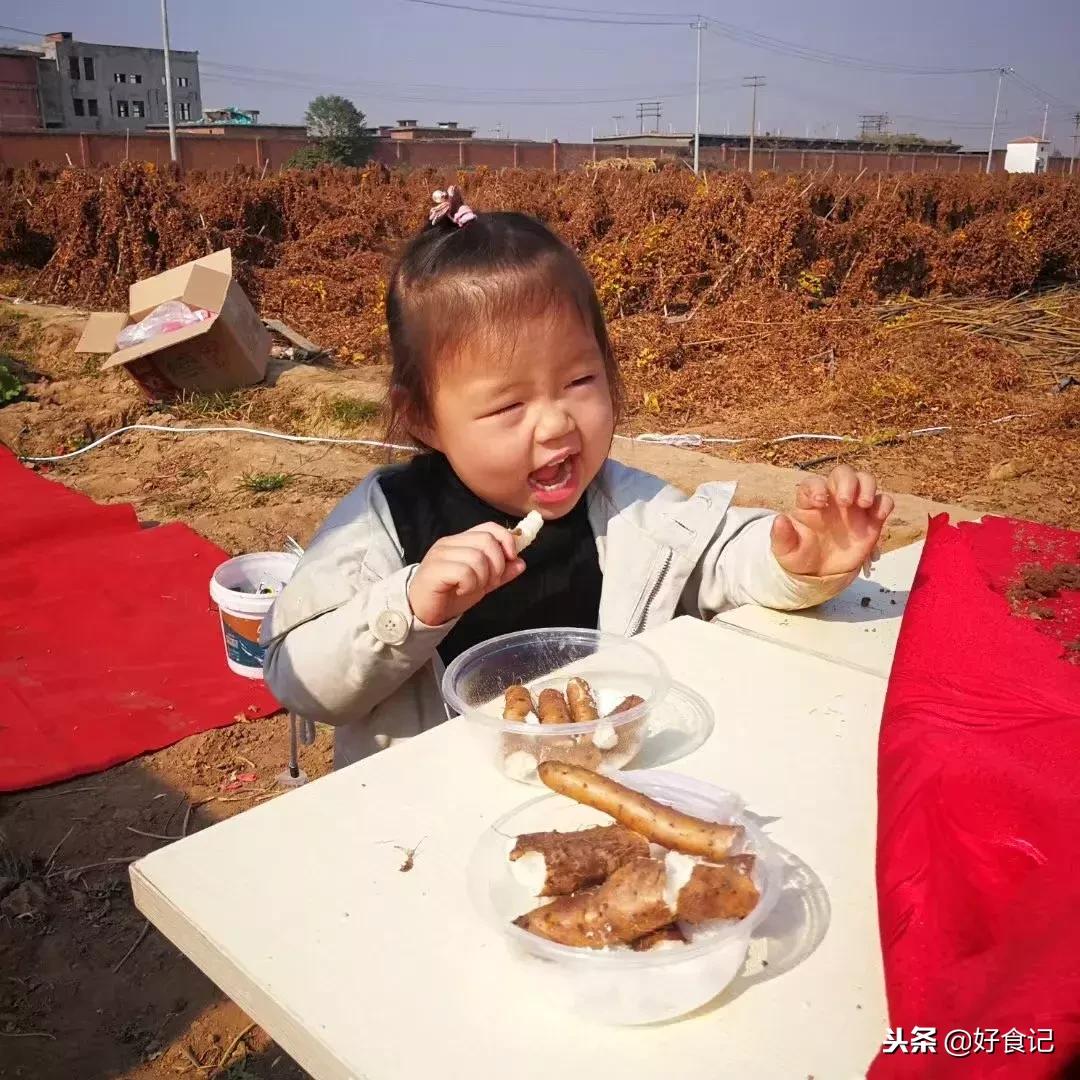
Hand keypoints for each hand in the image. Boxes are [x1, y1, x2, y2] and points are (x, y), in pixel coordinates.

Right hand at [408, 523, 524, 626]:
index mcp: (462, 541)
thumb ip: (501, 573)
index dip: (507, 540)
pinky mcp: (435, 569)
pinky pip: (465, 572)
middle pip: (487, 541)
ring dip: (483, 578)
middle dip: (497, 565)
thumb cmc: (450, 594)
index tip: (512, 558)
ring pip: (478, 558)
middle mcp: (450, 542)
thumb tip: (521, 562)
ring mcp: (441, 555)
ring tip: (473, 588)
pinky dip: (470, 585)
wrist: (422, 612)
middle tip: (489, 583)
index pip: (489, 527)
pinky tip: (462, 590)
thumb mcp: (482, 583)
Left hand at [770, 465, 893, 577]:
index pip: (813, 482)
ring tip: (863, 504)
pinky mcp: (871, 519)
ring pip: (865, 480)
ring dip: (867, 486)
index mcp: (810, 501)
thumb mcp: (786, 550)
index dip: (816, 487)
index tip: (819, 501)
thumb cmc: (801, 556)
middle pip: (843, 473)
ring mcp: (854, 507)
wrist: (820, 573)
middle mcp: (833, 498)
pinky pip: (883, 502)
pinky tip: (878, 517)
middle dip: (846, 482)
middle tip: (846, 502)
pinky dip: (884, 504)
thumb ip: (782, 536)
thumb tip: (779, 520)